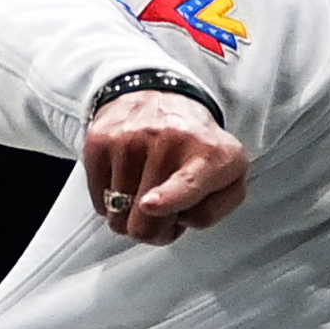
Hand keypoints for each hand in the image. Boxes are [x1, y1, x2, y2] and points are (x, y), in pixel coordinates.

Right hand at [80, 106, 250, 244]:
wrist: (162, 98)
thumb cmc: (199, 150)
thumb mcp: (231, 177)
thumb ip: (213, 209)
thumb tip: (180, 219)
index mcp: (211, 156)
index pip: (187, 182)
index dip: (168, 198)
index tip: (149, 204)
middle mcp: (168, 142)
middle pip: (146, 219)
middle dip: (154, 230)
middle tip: (164, 215)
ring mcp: (129, 140)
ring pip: (118, 214)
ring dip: (131, 214)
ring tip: (148, 190)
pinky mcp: (100, 142)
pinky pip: (98, 198)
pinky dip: (111, 199)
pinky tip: (128, 180)